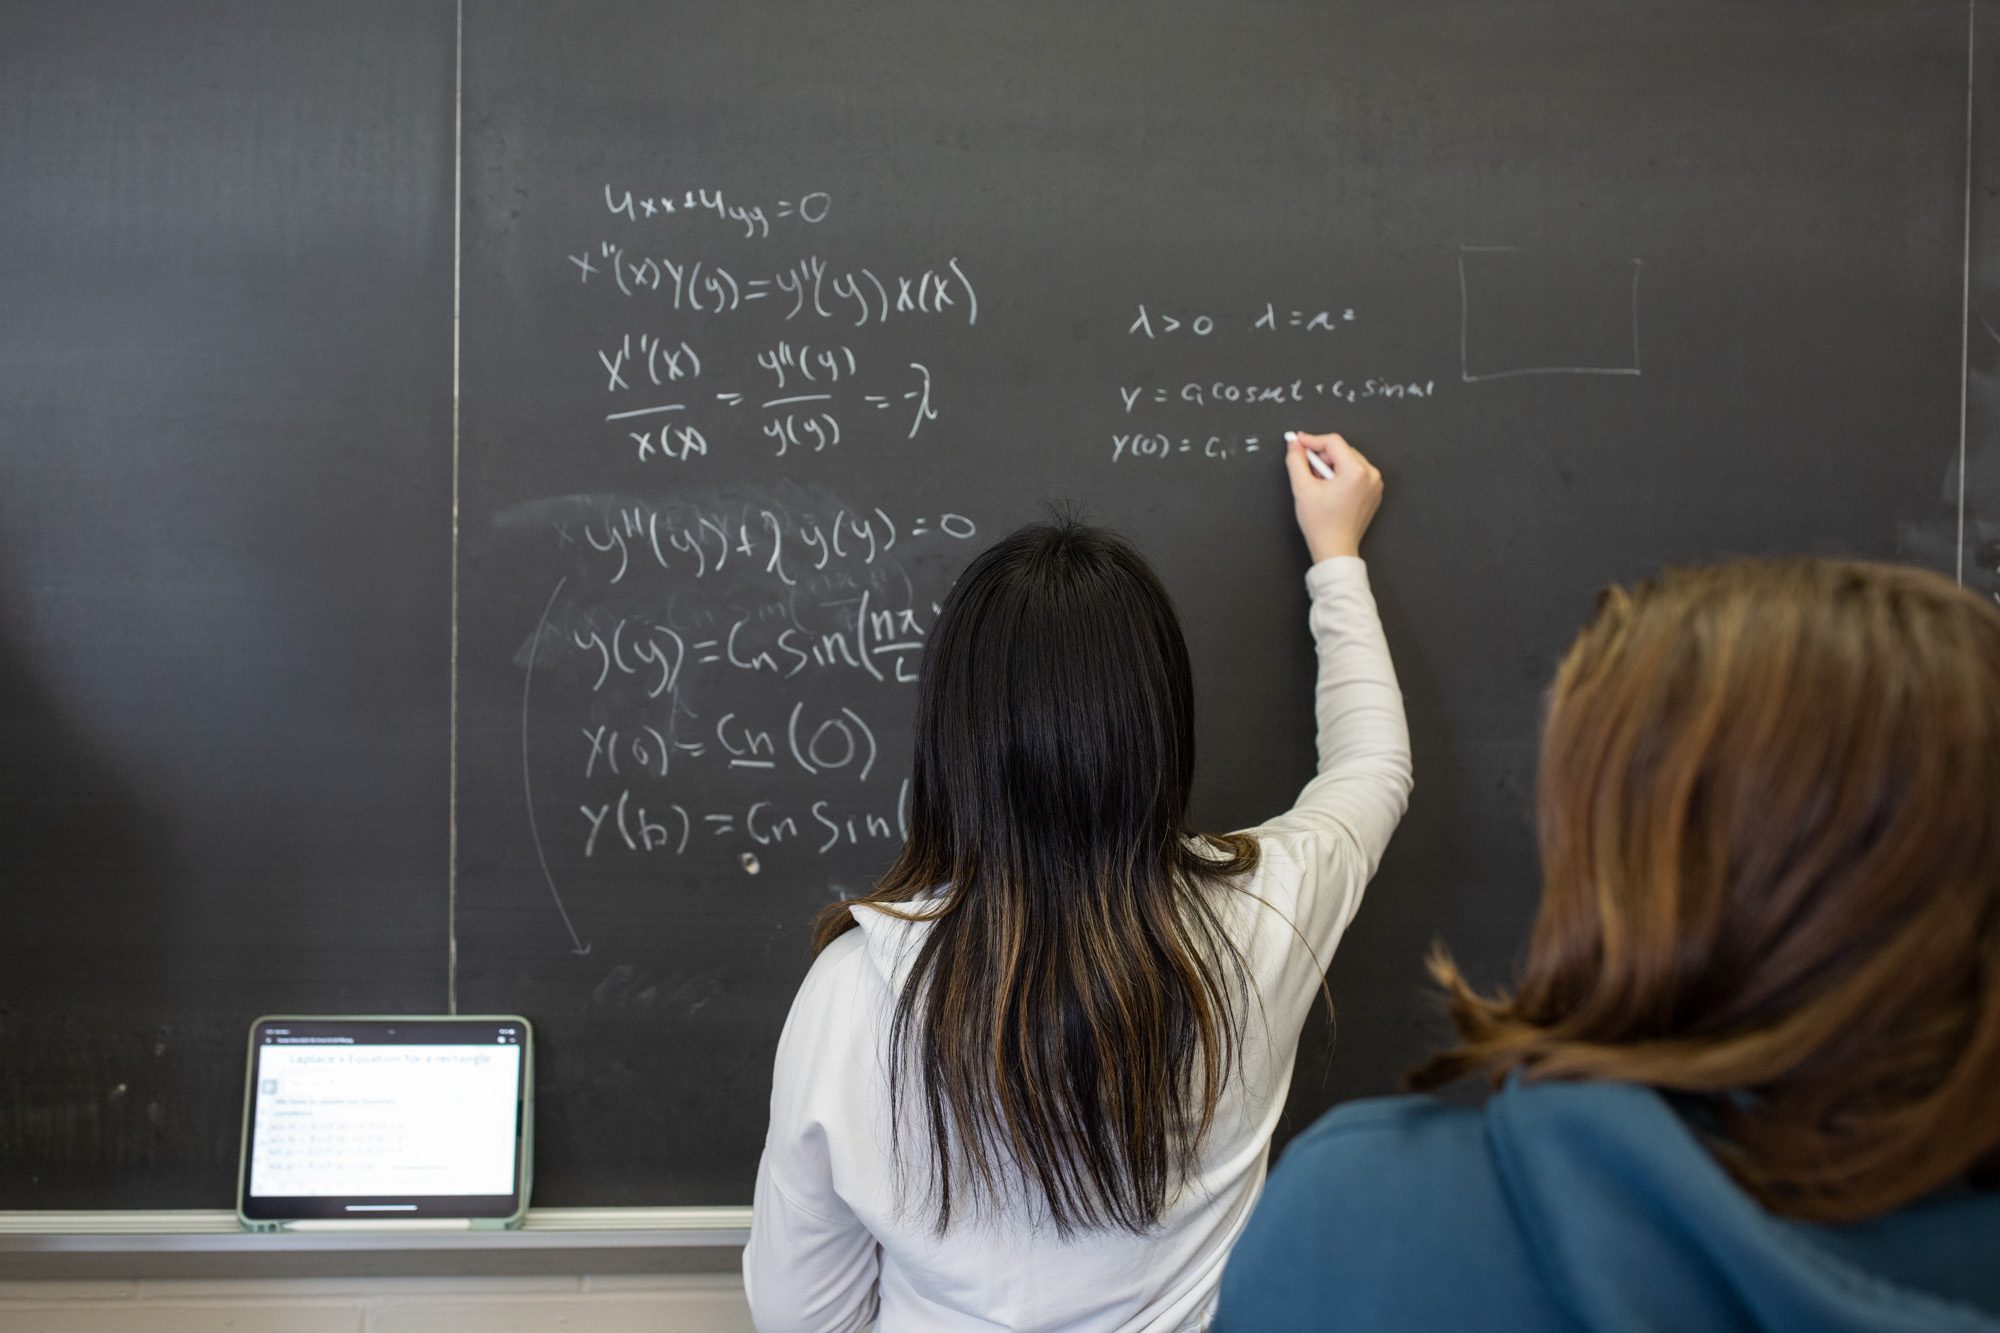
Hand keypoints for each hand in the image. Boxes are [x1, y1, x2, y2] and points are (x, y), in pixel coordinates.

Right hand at [1285, 431, 1382, 561]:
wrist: (1335, 549)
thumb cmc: (1322, 526)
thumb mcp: (1302, 489)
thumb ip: (1296, 460)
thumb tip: (1294, 444)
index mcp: (1356, 472)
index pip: (1333, 442)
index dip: (1312, 440)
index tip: (1298, 442)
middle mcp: (1370, 475)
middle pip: (1342, 450)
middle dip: (1322, 457)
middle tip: (1309, 473)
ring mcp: (1375, 484)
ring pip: (1348, 460)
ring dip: (1331, 466)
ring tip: (1320, 485)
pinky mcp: (1374, 491)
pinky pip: (1356, 472)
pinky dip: (1342, 475)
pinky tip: (1331, 490)